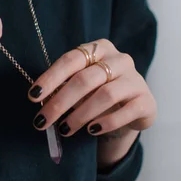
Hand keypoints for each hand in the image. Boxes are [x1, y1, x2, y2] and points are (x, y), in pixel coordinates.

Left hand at [28, 39, 156, 137]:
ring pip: (105, 95)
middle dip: (60, 102)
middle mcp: (120, 59)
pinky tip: (91, 131)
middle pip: (85, 79)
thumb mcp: (80, 86)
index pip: (71, 60)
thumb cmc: (97, 93)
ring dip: (81, 114)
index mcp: (99, 48)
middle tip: (43, 121)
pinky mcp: (146, 101)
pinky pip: (126, 111)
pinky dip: (106, 122)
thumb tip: (40, 101)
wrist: (131, 109)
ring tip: (65, 129)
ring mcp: (135, 79)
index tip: (33, 96)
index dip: (51, 78)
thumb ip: (63, 88)